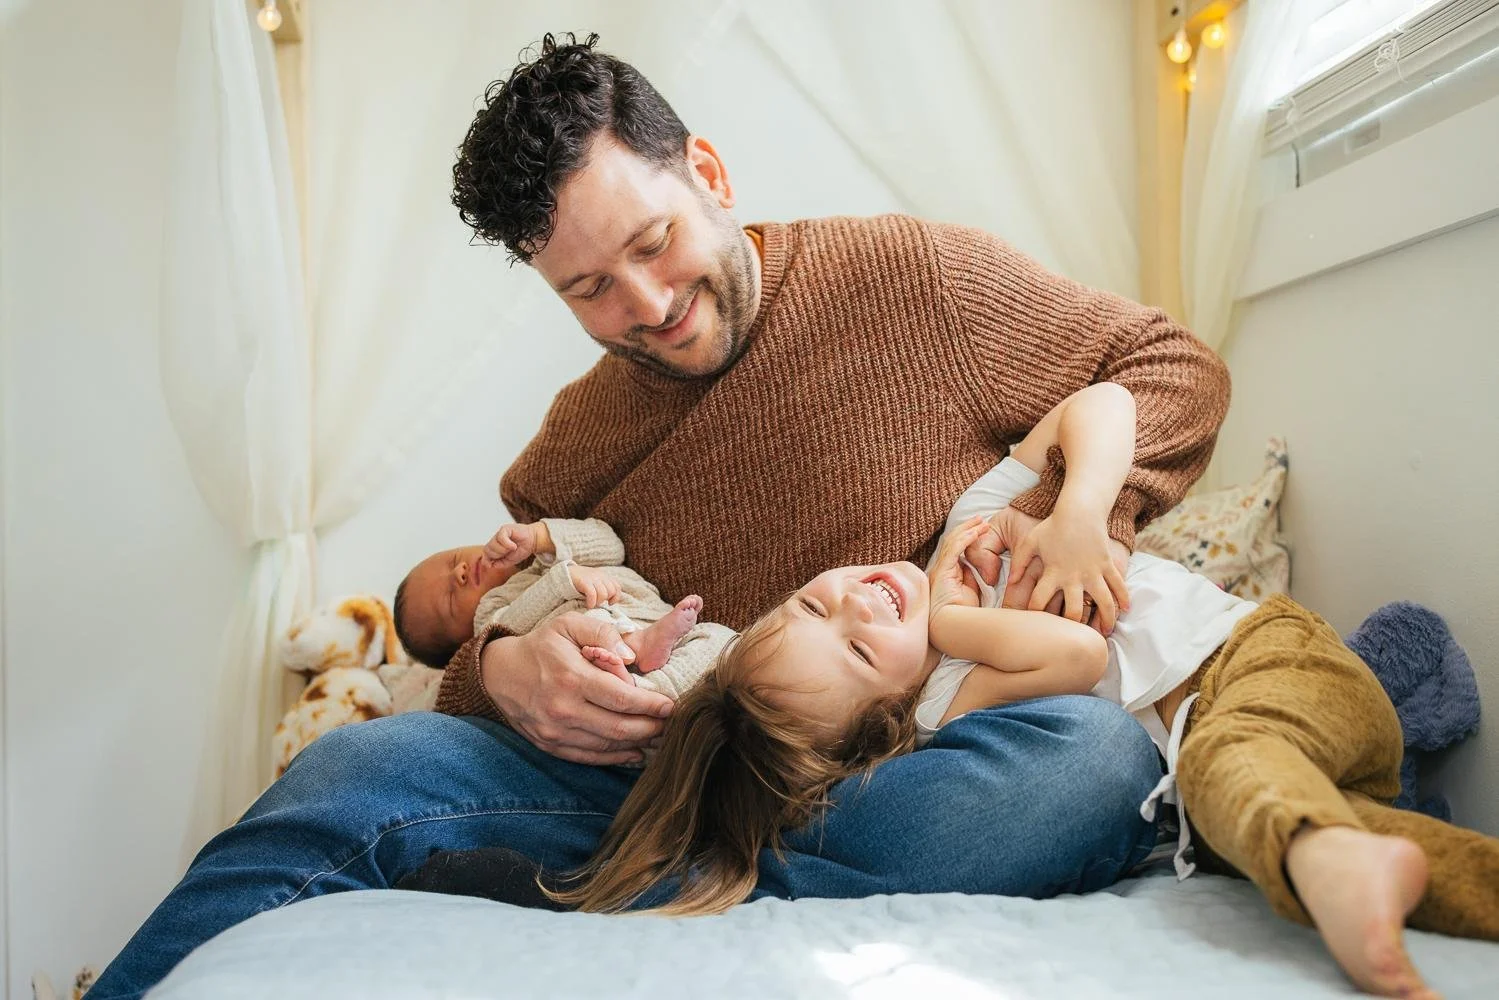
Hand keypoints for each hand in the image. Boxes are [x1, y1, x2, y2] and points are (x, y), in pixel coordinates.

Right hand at [478, 613, 671, 765]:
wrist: (499, 674)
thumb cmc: (542, 646)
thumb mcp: (569, 624)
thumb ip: (603, 633)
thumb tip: (630, 657)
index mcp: (572, 677)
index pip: (623, 699)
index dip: (652, 705)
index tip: (670, 705)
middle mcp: (563, 709)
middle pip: (620, 728)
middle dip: (651, 728)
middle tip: (670, 724)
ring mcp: (555, 732)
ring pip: (607, 747)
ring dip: (638, 744)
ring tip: (658, 735)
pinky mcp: (550, 746)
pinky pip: (590, 758)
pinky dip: (616, 758)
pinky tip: (634, 751)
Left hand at [483, 522, 543, 567]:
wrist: (533, 542)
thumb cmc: (521, 550)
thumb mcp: (509, 561)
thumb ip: (498, 564)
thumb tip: (489, 564)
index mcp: (494, 547)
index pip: (485, 554)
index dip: (489, 560)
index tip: (500, 561)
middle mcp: (495, 540)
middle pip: (487, 550)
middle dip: (498, 555)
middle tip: (508, 553)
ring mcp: (499, 534)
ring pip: (493, 545)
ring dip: (503, 550)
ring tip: (513, 548)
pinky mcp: (505, 529)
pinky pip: (501, 538)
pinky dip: (508, 544)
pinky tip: (514, 545)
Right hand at [568, 565, 621, 607]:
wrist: (564, 573)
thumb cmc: (580, 582)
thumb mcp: (594, 582)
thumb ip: (602, 588)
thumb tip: (610, 601)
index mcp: (604, 576)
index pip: (617, 587)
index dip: (615, 597)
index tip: (609, 603)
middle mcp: (600, 576)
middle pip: (611, 591)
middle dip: (605, 600)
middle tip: (597, 602)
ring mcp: (592, 578)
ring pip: (603, 594)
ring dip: (598, 602)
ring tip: (592, 604)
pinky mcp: (584, 581)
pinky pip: (593, 594)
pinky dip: (592, 602)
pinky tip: (588, 605)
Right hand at [927, 517, 987, 617]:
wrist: (951, 628)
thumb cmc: (962, 616)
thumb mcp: (969, 593)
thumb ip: (970, 580)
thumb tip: (975, 569)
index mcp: (945, 574)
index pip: (954, 549)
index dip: (967, 537)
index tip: (980, 530)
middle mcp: (939, 569)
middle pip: (952, 542)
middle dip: (967, 528)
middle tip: (981, 519)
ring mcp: (940, 570)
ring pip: (952, 542)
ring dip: (968, 530)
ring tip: (981, 522)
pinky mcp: (942, 572)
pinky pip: (953, 550)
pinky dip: (965, 539)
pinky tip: (975, 532)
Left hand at [992, 507, 1129, 634]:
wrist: (1079, 510)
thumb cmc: (1052, 527)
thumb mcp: (1030, 541)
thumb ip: (1018, 562)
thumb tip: (1010, 583)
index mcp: (1053, 572)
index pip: (1039, 600)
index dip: (1034, 614)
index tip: (1035, 625)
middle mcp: (1074, 576)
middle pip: (1074, 611)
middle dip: (1073, 627)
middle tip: (1073, 639)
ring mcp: (1093, 571)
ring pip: (1103, 602)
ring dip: (1106, 619)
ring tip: (1105, 633)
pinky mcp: (1107, 564)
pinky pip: (1118, 584)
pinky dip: (1123, 597)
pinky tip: (1126, 610)